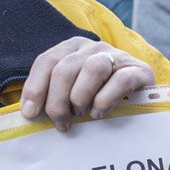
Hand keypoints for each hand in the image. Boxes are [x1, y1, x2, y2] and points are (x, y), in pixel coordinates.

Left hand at [18, 38, 156, 131]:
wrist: (141, 97)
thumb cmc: (98, 98)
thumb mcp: (72, 92)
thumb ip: (52, 95)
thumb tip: (28, 112)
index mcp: (72, 48)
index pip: (46, 61)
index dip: (35, 88)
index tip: (31, 114)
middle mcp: (93, 47)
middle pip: (65, 68)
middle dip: (57, 100)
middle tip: (61, 122)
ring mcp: (118, 56)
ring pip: (92, 68)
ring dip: (81, 97)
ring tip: (81, 114)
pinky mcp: (139, 71)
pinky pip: (120, 80)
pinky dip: (106, 99)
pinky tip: (99, 113)